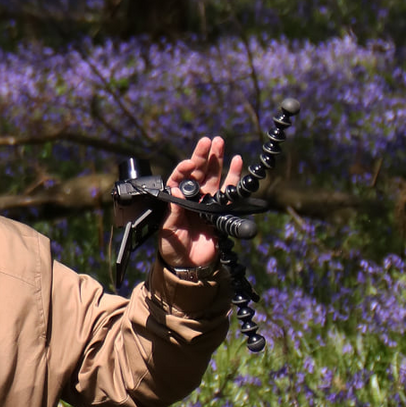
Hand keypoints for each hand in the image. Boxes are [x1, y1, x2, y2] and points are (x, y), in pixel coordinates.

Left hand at [159, 136, 242, 269]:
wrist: (189, 266)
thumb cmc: (173, 248)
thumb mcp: (167, 231)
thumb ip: (172, 212)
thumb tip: (176, 190)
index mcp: (176, 200)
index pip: (179, 179)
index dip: (184, 169)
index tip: (189, 163)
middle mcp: (192, 198)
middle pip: (198, 172)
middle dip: (202, 156)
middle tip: (207, 140)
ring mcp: (207, 202)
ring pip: (213, 176)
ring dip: (217, 160)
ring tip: (220, 142)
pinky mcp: (221, 211)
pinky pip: (229, 192)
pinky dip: (235, 176)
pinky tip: (238, 161)